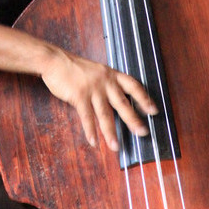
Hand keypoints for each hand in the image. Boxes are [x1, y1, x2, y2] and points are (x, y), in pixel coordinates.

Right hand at [40, 47, 157, 150]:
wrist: (55, 61)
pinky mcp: (79, 96)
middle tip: (143, 133)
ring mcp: (92, 89)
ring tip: (116, 147)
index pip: (132, 85)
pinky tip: (94, 142)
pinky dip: (90, 131)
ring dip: (111, 133)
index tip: (153, 110)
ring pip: (105, 114)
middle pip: (122, 103)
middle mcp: (105, 81)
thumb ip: (107, 84)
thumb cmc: (75, 68)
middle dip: (133, 119)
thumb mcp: (96, 71)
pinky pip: (87, 117)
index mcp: (111, 74)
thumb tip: (119, 102)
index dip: (144, 98)